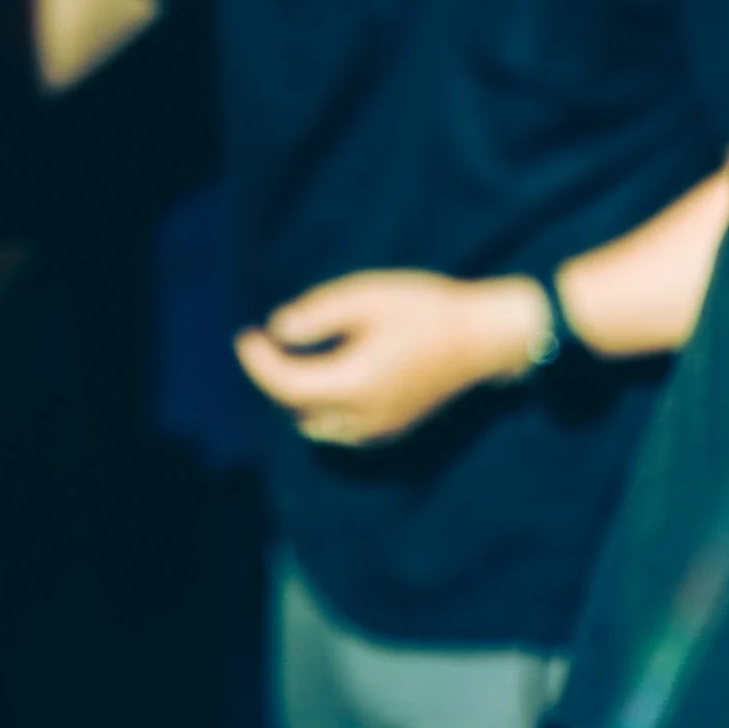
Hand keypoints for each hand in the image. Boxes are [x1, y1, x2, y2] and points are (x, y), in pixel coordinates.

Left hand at [236, 271, 550, 447]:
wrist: (482, 340)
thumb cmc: (426, 310)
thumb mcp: (367, 297)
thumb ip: (318, 314)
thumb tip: (278, 329)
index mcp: (353, 385)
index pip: (285, 386)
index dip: (258, 362)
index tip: (245, 336)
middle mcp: (361, 419)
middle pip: (296, 410)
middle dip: (274, 379)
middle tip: (267, 343)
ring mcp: (377, 430)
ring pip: (316, 427)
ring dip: (297, 399)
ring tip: (295, 361)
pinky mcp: (390, 430)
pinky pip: (340, 431)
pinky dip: (321, 409)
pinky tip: (326, 378)